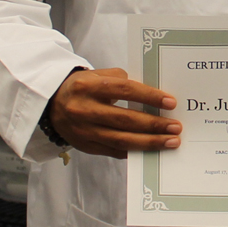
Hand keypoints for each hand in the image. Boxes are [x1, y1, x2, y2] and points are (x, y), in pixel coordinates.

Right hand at [46, 67, 180, 158]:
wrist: (51, 105)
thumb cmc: (83, 87)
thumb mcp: (97, 75)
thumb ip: (121, 81)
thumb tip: (150, 95)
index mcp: (89, 87)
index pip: (124, 91)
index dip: (149, 97)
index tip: (170, 103)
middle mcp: (85, 110)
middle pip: (125, 119)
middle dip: (154, 125)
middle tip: (176, 127)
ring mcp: (84, 131)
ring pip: (121, 140)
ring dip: (149, 142)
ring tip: (170, 142)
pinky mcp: (86, 146)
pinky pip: (113, 151)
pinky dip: (134, 151)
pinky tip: (151, 151)